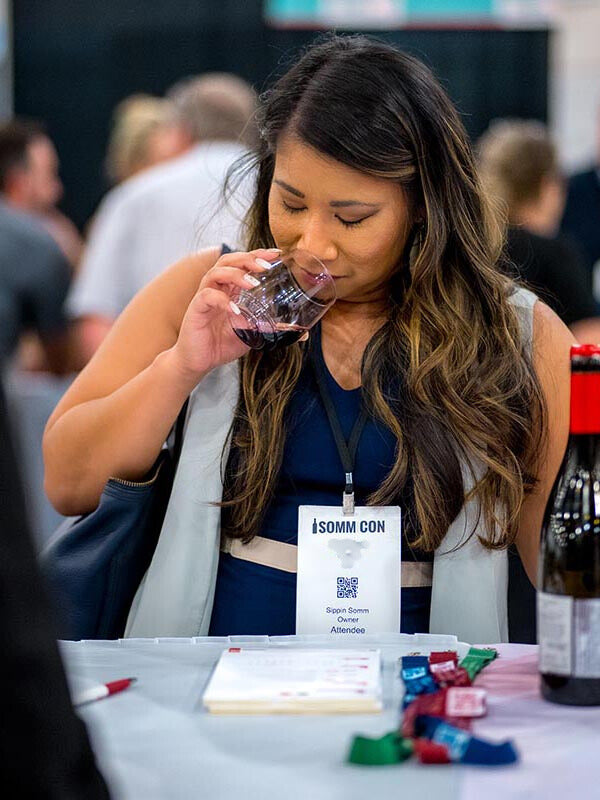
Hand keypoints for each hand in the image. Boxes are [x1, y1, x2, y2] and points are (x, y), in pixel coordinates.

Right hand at [168, 248, 280, 383]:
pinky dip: (223, 301)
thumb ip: (273, 330)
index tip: (277, 254)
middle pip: (229, 260)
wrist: (199, 361)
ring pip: (217, 273)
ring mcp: (205, 296)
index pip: (243, 263)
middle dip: (248, 259)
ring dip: (236, 275)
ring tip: (253, 284)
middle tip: (266, 265)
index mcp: (231, 289)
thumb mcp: (253, 335)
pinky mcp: (196, 309)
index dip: (258, 254)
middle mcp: (217, 288)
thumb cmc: (223, 343)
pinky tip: (235, 309)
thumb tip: (302, 335)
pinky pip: (207, 297)